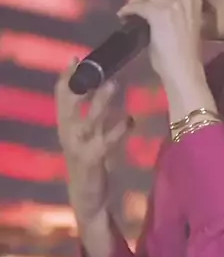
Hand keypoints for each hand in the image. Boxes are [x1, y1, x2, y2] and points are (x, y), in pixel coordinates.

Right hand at [55, 60, 132, 218]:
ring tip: (113, 84)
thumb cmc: (91, 159)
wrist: (87, 198)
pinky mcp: (92, 161)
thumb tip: (107, 82)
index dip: (66, 78)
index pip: (61, 97)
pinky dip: (117, 130)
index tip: (75, 58)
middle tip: (94, 68)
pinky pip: (105, 142)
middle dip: (80, 86)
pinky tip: (130, 120)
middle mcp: (68, 134)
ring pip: (88, 121)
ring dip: (100, 103)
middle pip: (69, 105)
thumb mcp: (89, 133)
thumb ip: (94, 111)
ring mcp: (79, 147)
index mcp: (66, 125)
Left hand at [118, 0, 203, 89]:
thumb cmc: (185, 53)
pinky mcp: (157, 12)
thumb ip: (175, 10)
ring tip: (129, 11)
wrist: (184, 68)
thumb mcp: (185, 23)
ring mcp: (171, 2)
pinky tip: (123, 16)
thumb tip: (155, 6)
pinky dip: (127, 10)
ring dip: (135, 1)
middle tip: (137, 2)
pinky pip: (137, 6)